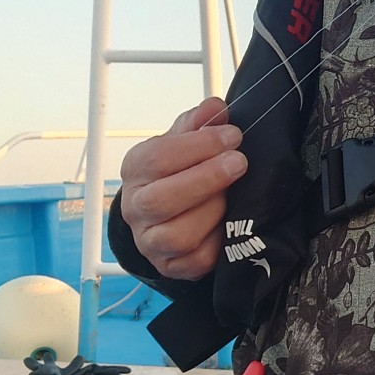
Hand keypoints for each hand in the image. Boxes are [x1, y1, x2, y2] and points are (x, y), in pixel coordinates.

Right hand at [118, 97, 246, 279]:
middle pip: (162, 200)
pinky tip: (230, 224)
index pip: (158, 158)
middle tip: (239, 162)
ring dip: (213, 212)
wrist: (166, 215)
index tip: (233, 136)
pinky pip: (197, 260)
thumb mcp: (183, 141)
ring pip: (179, 235)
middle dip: (207, 179)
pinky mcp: (172, 266)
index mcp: (135, 170)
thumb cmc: (177, 171)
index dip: (199, 146)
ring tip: (232, 195)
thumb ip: (197, 124)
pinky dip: (218, 243)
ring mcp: (151, 241)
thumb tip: (215, 107)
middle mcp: (136, 208)